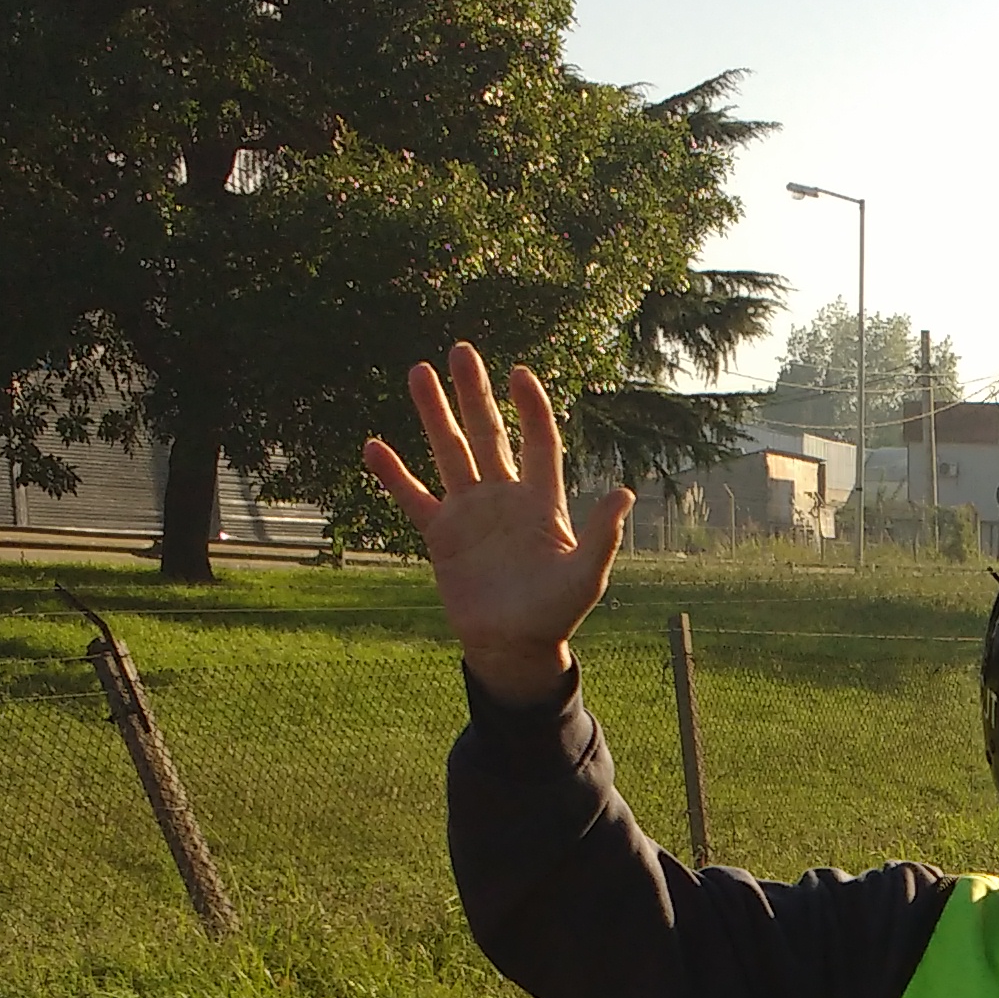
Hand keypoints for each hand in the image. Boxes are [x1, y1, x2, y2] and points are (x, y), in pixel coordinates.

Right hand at [363, 346, 627, 698]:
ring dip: (433, 415)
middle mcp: (504, 498)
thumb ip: (601, 535)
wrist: (514, 646)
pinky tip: (373, 446)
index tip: (519, 374)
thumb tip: (625, 493)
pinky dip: (393, 474)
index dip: (531, 408)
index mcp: (541, 502)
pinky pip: (413, 498)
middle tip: (461, 350)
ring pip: (449, 452)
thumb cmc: (556, 613)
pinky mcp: (441, 536)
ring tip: (418, 372)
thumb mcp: (585, 576)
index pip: (538, 442)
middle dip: (474, 393)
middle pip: (487, 433)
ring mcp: (470, 513)